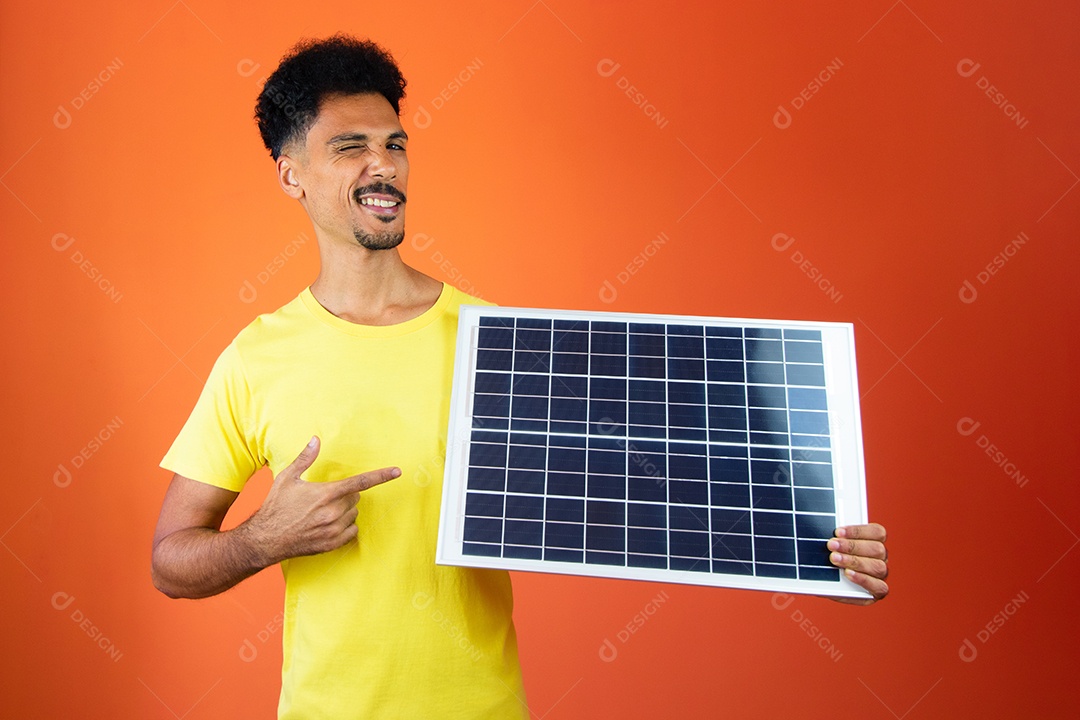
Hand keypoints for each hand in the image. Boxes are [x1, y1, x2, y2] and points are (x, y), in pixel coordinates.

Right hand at [247, 436, 399, 563]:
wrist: (265, 538)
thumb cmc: (276, 506)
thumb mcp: (287, 478)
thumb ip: (305, 458)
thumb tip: (316, 439)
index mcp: (326, 493)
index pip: (361, 482)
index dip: (381, 476)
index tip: (397, 471)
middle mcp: (333, 512)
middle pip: (356, 498)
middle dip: (345, 495)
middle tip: (324, 497)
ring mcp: (333, 530)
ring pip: (354, 514)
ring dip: (344, 511)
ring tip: (321, 512)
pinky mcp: (332, 544)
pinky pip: (352, 531)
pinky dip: (345, 527)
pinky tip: (327, 525)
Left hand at [826, 523, 888, 604]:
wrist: (828, 584)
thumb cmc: (833, 561)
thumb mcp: (833, 547)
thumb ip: (836, 538)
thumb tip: (825, 530)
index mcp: (875, 541)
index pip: (877, 532)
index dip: (858, 531)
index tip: (838, 532)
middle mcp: (881, 557)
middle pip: (877, 549)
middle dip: (852, 546)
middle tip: (832, 545)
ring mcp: (881, 575)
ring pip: (878, 567)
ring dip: (855, 562)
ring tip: (835, 559)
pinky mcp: (878, 591)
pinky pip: (878, 586)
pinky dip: (862, 579)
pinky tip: (848, 574)